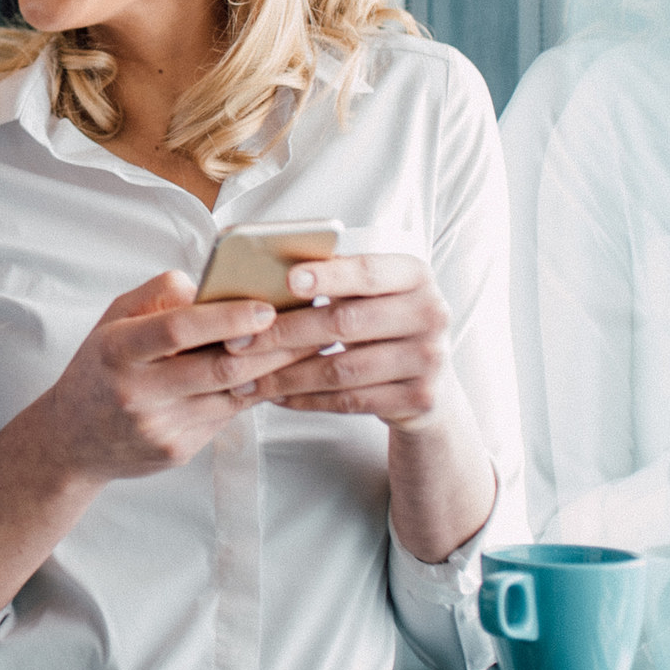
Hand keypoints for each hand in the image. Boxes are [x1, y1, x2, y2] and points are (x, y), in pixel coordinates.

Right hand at [28, 270, 327, 484]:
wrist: (71, 441)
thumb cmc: (99, 368)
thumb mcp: (112, 320)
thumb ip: (156, 295)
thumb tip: (209, 285)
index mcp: (118, 350)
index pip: (178, 329)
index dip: (227, 317)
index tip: (266, 306)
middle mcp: (137, 392)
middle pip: (218, 368)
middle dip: (271, 346)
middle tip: (310, 326)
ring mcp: (159, 427)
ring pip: (231, 395)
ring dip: (275, 371)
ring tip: (308, 348)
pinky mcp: (177, 452)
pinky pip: (226, 416)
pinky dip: (253, 393)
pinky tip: (276, 376)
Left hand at [244, 252, 456, 429]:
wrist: (431, 384)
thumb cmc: (384, 324)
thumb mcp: (374, 294)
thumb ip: (337, 280)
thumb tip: (265, 269)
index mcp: (416, 275)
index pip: (367, 272)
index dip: (328, 276)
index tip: (288, 280)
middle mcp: (430, 314)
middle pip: (346, 323)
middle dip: (284, 333)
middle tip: (237, 342)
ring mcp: (429, 359)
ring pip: (342, 369)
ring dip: (286, 375)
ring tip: (245, 378)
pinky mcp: (418, 399)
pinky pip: (350, 401)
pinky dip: (306, 399)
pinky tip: (276, 396)